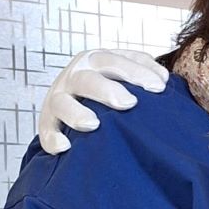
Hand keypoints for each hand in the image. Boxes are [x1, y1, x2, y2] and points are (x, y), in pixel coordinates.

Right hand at [38, 49, 168, 154]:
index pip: (114, 62)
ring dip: (76, 113)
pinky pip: (45, 130)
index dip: (136, 72)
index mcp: (95, 61)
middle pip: (86, 80)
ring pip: (61, 103)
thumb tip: (163, 79)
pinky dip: (52, 139)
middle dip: (106, 90)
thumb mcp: (124, 68)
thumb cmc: (110, 82)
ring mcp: (58, 98)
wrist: (76, 95)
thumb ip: (143, 68)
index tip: (159, 88)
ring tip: (93, 124)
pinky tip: (65, 147)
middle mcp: (74, 77)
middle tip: (129, 103)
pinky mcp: (48, 121)